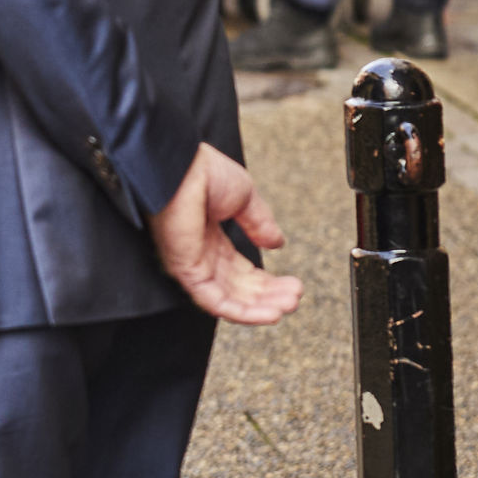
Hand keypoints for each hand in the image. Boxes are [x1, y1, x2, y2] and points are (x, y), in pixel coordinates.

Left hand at [148, 144, 303, 325]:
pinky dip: (242, 312)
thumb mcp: (244, 195)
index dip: (267, 282)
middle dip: (269, 296)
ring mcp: (191, 263)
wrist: (182, 164)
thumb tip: (277, 243)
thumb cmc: (204, 170)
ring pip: (228, 299)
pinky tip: (270, 313)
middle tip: (295, 299)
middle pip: (237, 288)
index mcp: (210, 235)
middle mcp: (199, 253)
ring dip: (261, 308)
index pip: (240, 270)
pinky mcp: (185, 270)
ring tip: (289, 306)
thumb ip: (259, 222)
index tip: (293, 285)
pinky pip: (213, 301)